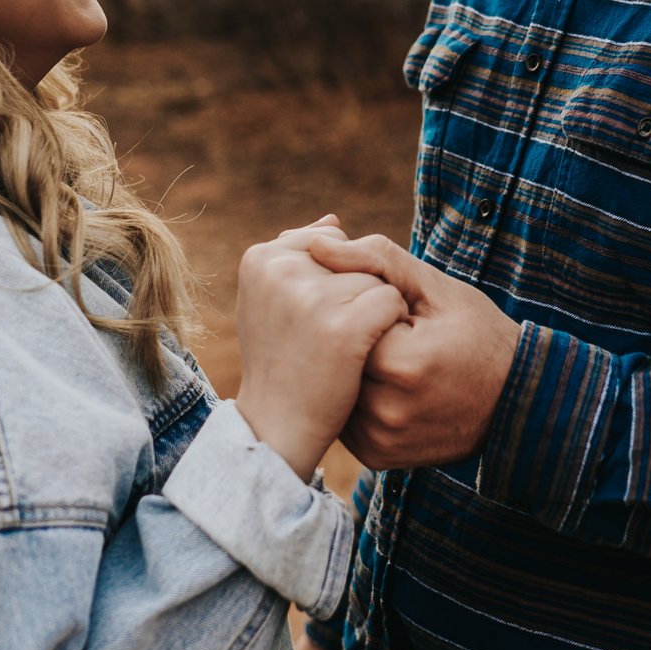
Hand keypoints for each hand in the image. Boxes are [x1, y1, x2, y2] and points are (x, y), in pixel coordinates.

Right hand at [234, 219, 409, 479]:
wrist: (279, 426)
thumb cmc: (282, 360)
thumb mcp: (273, 301)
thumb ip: (299, 258)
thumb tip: (334, 222)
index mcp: (259, 259)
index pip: (328, 243)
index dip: (334, 283)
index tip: (311, 320)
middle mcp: (280, 270)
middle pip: (353, 258)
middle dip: (354, 294)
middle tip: (326, 338)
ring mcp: (312, 297)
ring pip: (376, 279)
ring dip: (374, 312)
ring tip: (343, 348)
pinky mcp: (344, 326)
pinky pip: (391, 301)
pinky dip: (390, 327)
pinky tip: (367, 352)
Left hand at [305, 234, 521, 469]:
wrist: (515, 402)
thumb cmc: (477, 335)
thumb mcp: (435, 288)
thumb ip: (374, 260)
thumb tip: (317, 244)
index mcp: (401, 363)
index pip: (343, 319)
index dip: (360, 307)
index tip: (392, 311)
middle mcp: (386, 410)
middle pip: (336, 357)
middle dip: (350, 339)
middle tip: (388, 333)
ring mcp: (380, 439)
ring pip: (336, 388)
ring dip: (349, 370)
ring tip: (389, 358)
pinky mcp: (377, 457)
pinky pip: (345, 417)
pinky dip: (356, 397)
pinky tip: (384, 386)